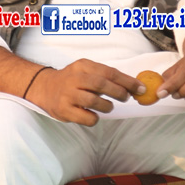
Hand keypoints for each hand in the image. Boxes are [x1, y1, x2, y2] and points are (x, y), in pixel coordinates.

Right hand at [26, 60, 143, 125]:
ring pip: (95, 102)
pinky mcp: (64, 110)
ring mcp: (67, 95)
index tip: (140, 88)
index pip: (109, 72)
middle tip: (126, 97)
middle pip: (101, 84)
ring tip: (107, 106)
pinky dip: (95, 118)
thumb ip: (107, 77)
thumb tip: (135, 87)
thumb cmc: (72, 81)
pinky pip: (88, 118)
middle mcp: (73, 79)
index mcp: (82, 66)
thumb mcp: (86, 71)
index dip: (128, 81)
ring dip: (107, 106)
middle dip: (119, 92)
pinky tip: (92, 114)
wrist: (44, 88)